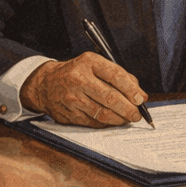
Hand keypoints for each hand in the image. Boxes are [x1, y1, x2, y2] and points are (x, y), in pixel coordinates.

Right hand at [21, 53, 147, 126]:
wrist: (45, 84)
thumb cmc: (76, 73)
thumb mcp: (94, 65)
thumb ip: (118, 75)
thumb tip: (139, 94)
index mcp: (88, 62)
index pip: (115, 75)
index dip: (131, 89)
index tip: (141, 98)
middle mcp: (79, 80)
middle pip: (110, 97)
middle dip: (128, 108)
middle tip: (137, 115)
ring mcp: (72, 99)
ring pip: (102, 113)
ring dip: (120, 119)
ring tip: (128, 119)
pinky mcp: (69, 115)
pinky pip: (93, 123)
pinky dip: (107, 123)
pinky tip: (113, 121)